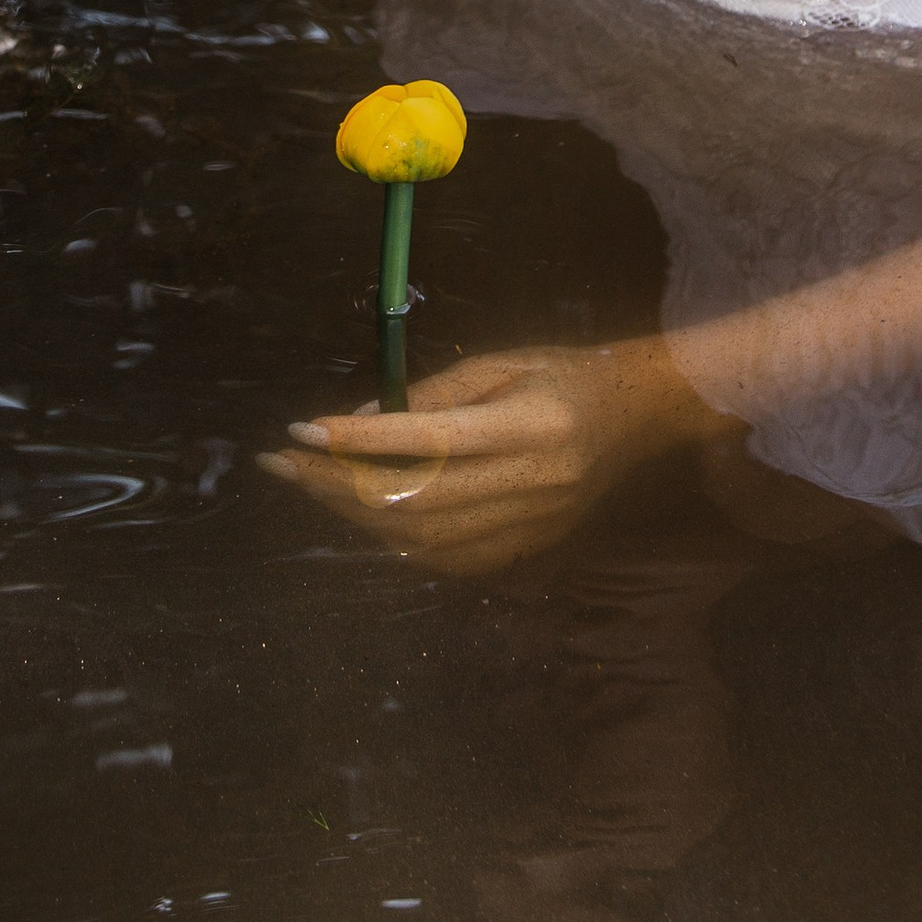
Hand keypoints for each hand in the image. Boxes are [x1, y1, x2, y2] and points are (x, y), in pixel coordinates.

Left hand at [260, 335, 717, 574]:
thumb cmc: (564, 373)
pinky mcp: (527, 548)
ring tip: (309, 485)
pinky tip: (363, 513)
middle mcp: (531, 481)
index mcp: (527, 424)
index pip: (426, 439)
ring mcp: (531, 524)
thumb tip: (356, 424)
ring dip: (353, 515)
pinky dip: (395, 539)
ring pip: (421, 537)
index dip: (356, 440)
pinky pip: (445, 559)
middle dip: (335, 484)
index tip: (300, 430)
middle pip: (413, 497)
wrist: (638, 417)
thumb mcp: (500, 362)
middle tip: (283, 463)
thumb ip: (432, 393)